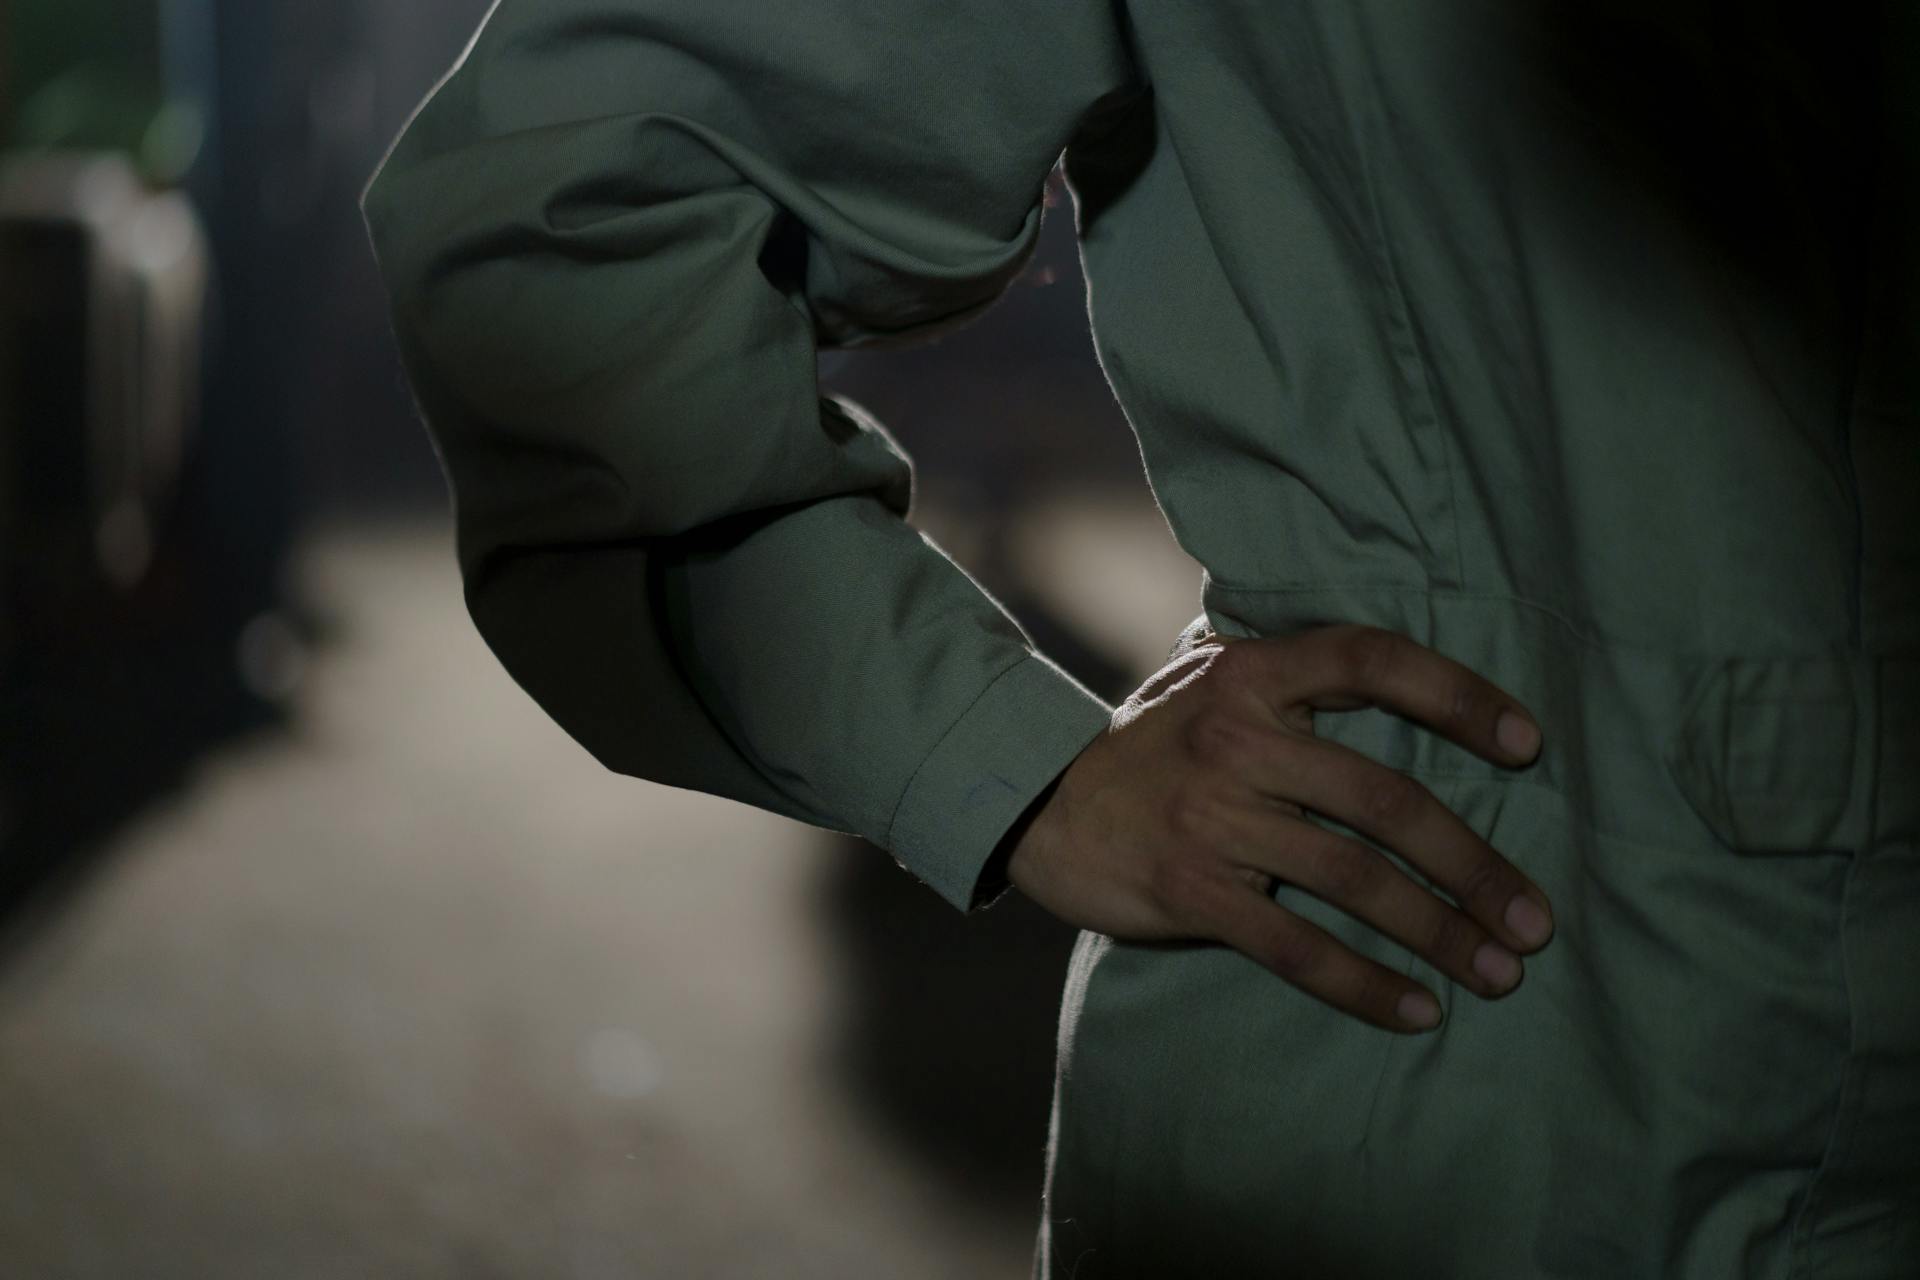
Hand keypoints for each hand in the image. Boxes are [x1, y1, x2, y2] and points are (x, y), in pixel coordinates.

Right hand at [1001, 623, 1553, 1033]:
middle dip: (1474, 866)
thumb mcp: (1201, 679)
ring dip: (1438, 931)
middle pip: (1384, 799)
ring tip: (1499, 972)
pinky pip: (1294, 944)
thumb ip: (1284, 675)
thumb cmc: (1144, 746)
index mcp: (1251, 675)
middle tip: (1534, 919)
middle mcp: (1236, 740)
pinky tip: (1417, 1011)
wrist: (1035, 803)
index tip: (1529, 745)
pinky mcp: (1190, 890)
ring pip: (1352, 878)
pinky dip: (1364, 983)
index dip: (1457, 696)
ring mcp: (1212, 817)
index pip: (1371, 662)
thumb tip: (1387, 671)